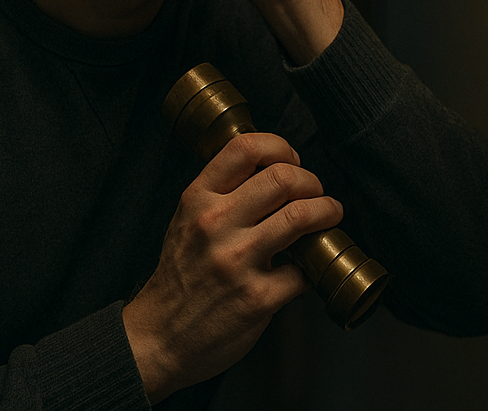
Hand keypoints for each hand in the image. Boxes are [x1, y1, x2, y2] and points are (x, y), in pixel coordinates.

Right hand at [121, 132, 343, 403]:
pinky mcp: (257, 299)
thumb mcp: (186, 221)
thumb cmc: (180, 277)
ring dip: (327, 211)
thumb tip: (276, 169)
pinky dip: (316, 264)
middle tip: (317, 194)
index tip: (293, 161)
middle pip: (283, 177)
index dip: (280, 147)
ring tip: (330, 216)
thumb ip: (222, 193)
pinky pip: (305, 269)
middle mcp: (215, 225)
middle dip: (312, 181)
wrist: (157, 339)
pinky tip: (310, 265)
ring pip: (301, 215)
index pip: (245, 147)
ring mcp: (236, 262)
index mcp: (197, 200)